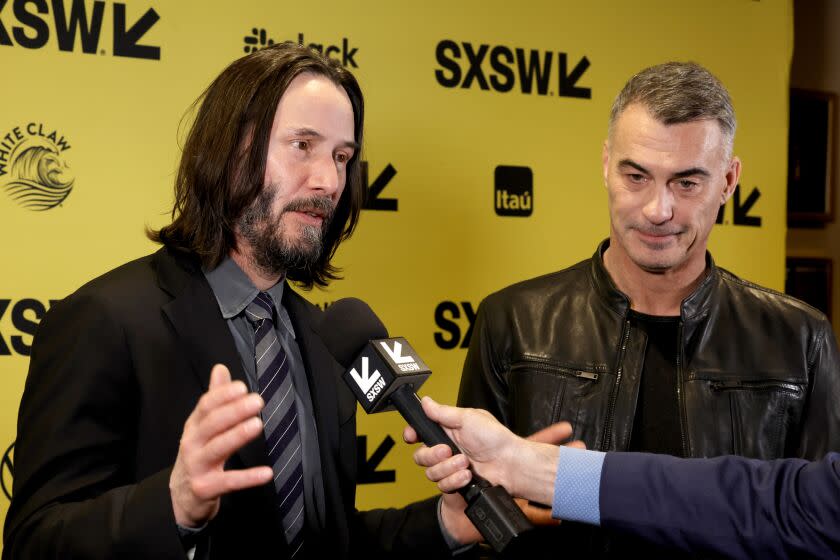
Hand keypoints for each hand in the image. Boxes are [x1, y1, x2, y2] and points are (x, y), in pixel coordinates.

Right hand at [170, 364, 273, 526]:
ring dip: (237, 436)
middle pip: (212, 424)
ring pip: (217, 448)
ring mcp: (197, 466)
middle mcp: (192, 443)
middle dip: (234, 411)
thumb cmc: (198, 454)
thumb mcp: (202, 426)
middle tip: (256, 401)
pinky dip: (248, 478)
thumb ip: (214, 398)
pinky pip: (228, 481)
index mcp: (194, 426)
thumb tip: (220, 368)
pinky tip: (266, 473)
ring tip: (258, 424)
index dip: (223, 395)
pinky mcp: (205, 488)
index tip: (242, 387)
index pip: (206, 406)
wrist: (182, 496)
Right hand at [404, 398, 583, 539]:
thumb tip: (425, 401)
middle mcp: (447, 449)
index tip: (412, 436)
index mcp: (447, 430)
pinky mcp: (456, 482)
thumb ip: (443, 412)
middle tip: (447, 451)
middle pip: (421, 456)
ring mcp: (451, 467)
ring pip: (431, 472)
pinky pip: (443, 485)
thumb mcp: (468, 418)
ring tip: (465, 463)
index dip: (412, 434)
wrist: (510, 464)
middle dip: (432, 455)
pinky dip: (455, 480)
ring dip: (448, 468)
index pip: (420, 432)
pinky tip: (467, 475)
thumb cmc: (496, 438)